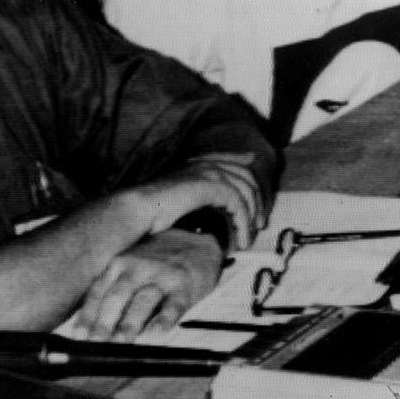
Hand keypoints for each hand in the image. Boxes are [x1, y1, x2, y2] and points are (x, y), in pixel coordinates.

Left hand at [72, 229, 223, 337]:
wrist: (197, 242)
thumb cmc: (157, 261)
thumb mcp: (130, 266)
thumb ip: (112, 289)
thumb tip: (90, 327)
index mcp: (119, 265)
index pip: (99, 292)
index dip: (87, 315)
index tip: (78, 336)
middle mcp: (138, 269)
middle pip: (117, 296)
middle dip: (105, 321)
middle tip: (95, 343)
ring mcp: (162, 277)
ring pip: (143, 301)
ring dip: (130, 323)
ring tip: (119, 343)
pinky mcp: (184, 288)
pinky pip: (173, 306)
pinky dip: (163, 321)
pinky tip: (155, 335)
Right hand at [125, 155, 265, 250]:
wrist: (140, 208)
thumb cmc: (153, 210)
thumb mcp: (180, 200)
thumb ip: (198, 198)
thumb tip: (213, 210)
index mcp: (198, 164)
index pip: (232, 161)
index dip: (246, 169)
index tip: (255, 187)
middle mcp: (207, 165)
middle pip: (245, 176)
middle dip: (257, 200)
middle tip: (259, 223)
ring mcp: (210, 173)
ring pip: (245, 190)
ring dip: (250, 216)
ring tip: (248, 236)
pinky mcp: (212, 186)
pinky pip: (238, 203)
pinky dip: (242, 222)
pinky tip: (240, 237)